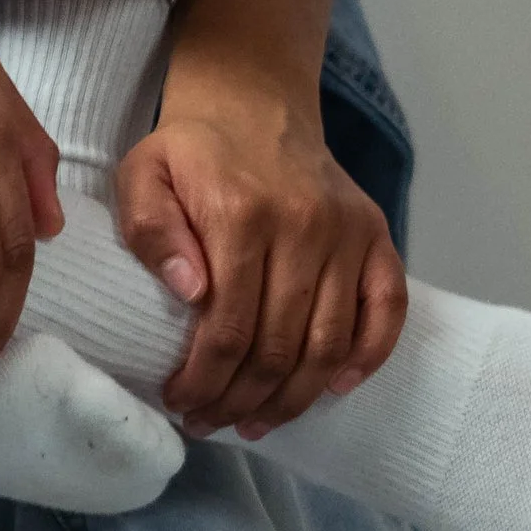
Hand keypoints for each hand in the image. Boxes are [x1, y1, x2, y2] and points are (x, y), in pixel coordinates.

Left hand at [118, 51, 406, 434]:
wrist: (255, 106)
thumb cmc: (191, 153)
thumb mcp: (143, 176)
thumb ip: (151, 231)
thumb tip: (190, 292)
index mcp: (241, 214)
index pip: (227, 328)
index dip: (204, 381)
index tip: (180, 404)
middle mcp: (305, 225)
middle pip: (279, 346)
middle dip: (241, 401)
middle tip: (211, 423)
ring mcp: (348, 232)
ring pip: (330, 342)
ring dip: (294, 398)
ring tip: (257, 424)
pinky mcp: (377, 235)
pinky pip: (388, 308)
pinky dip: (367, 357)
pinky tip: (334, 388)